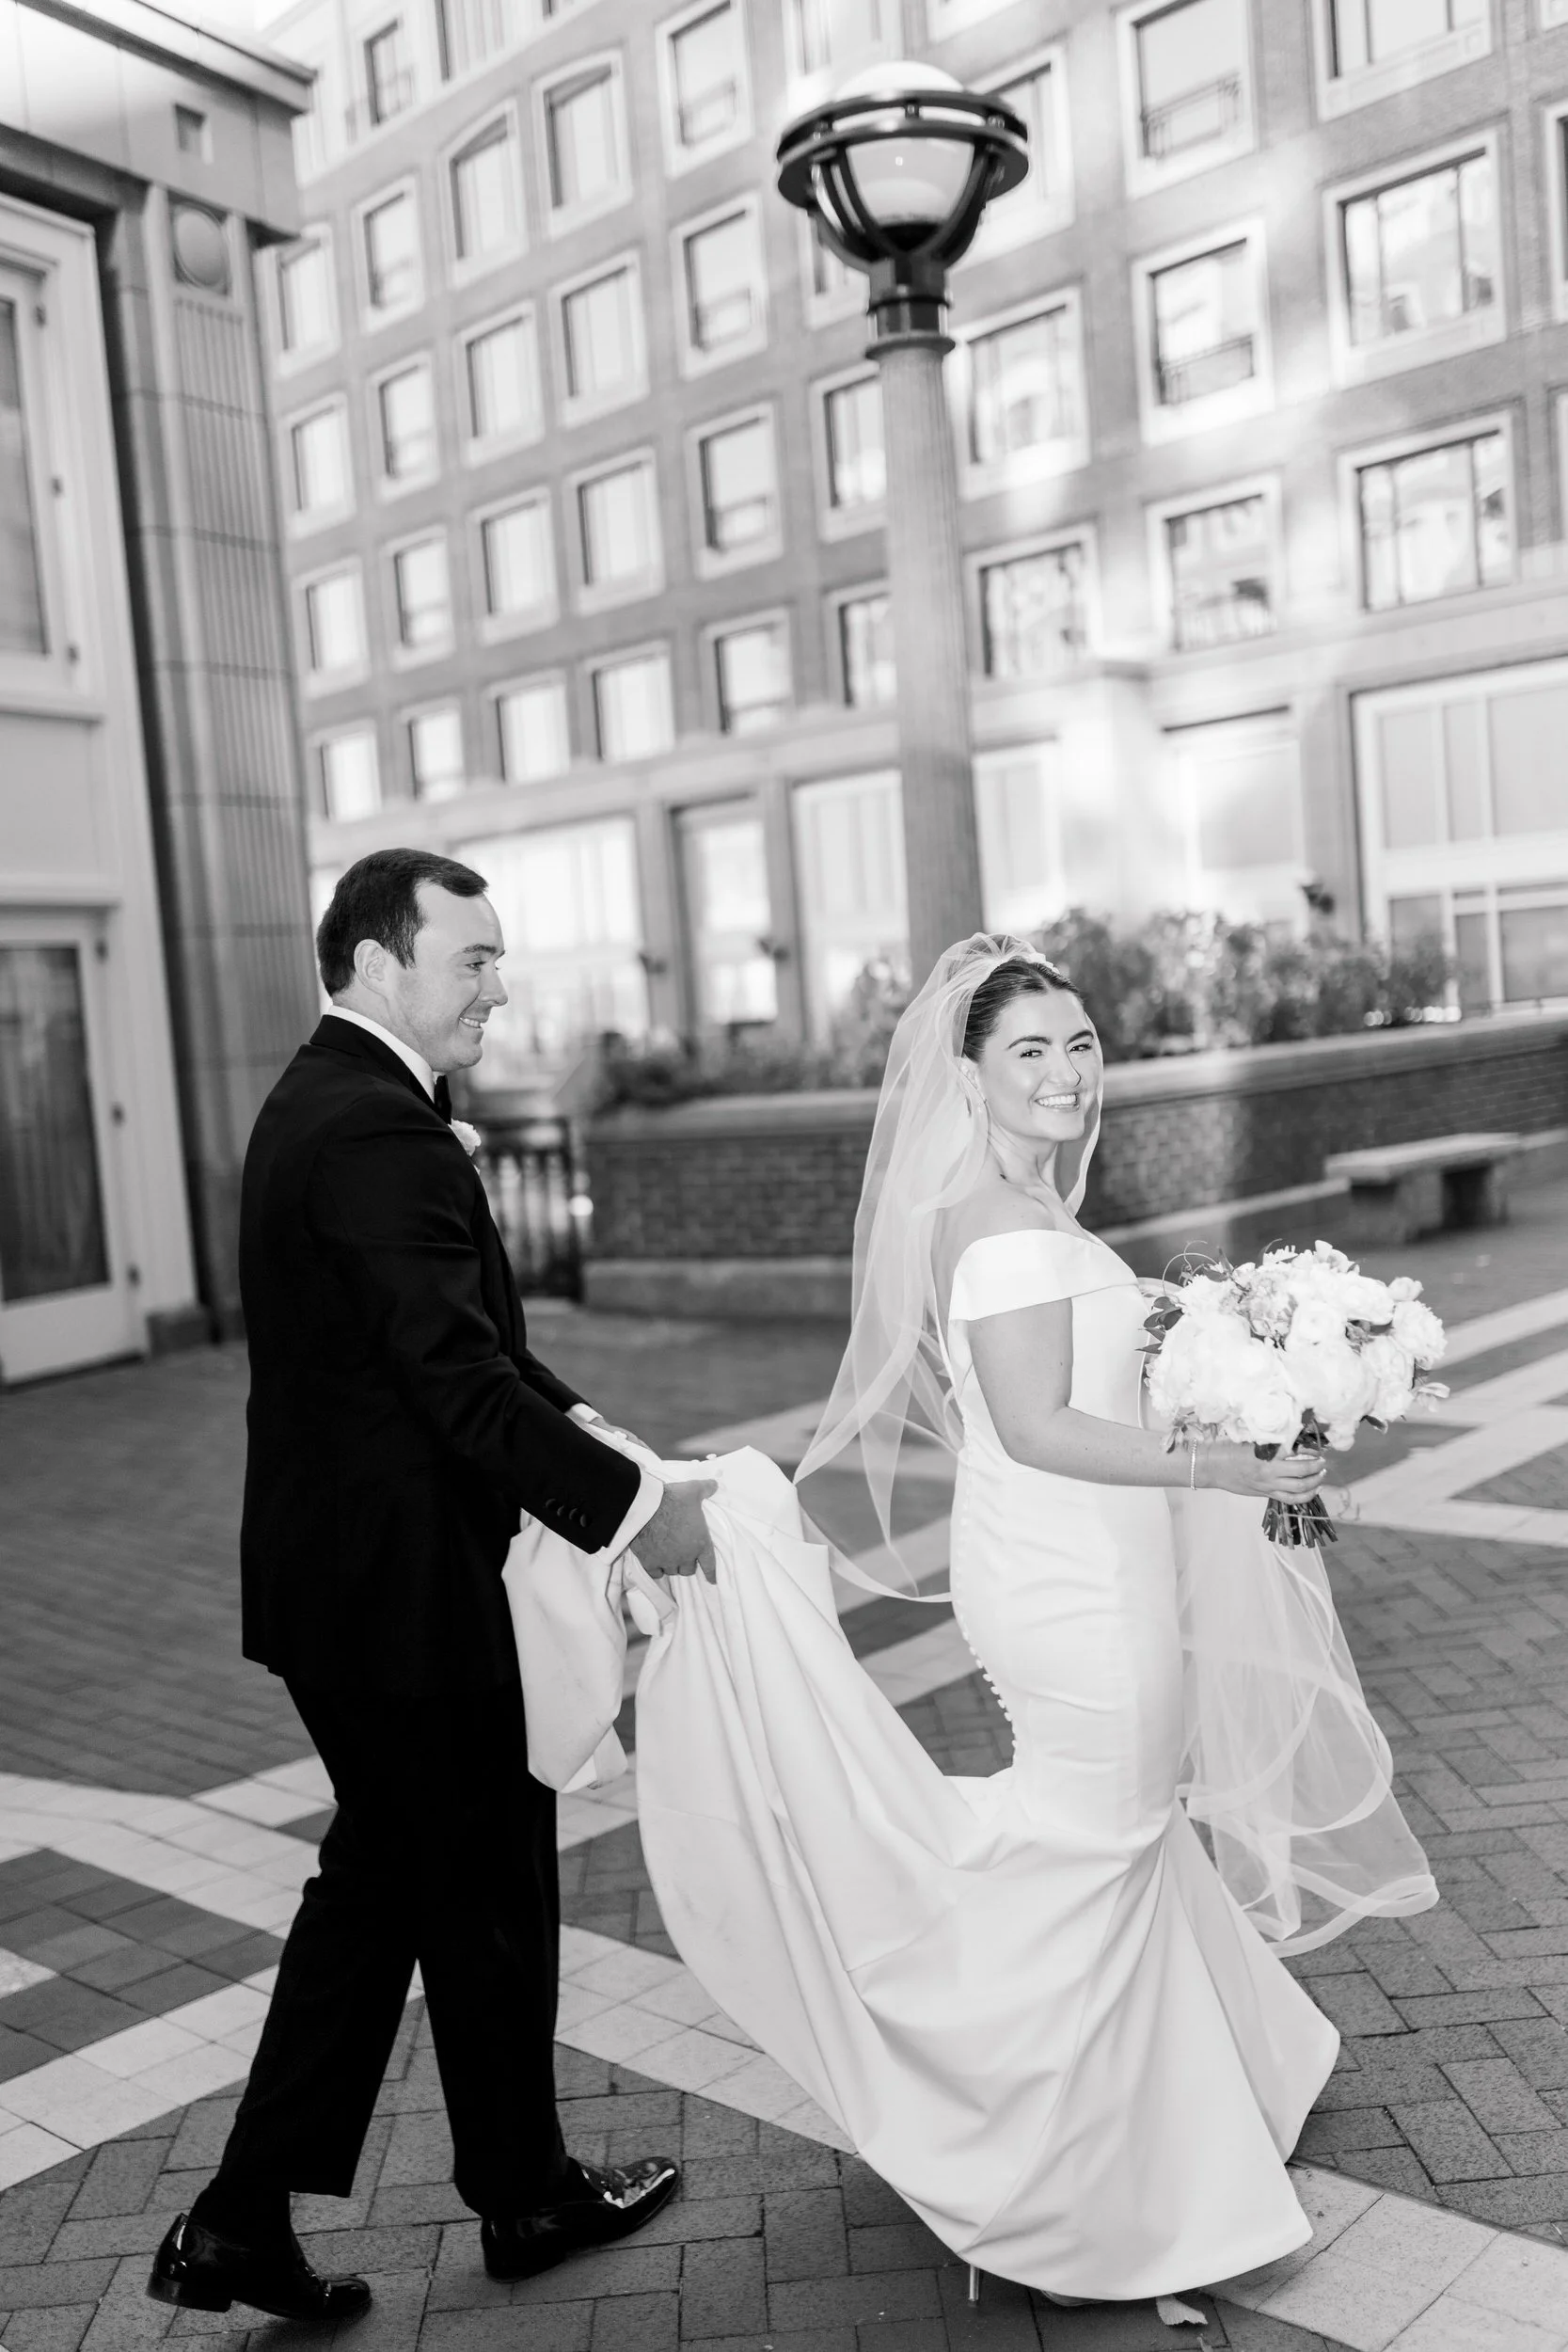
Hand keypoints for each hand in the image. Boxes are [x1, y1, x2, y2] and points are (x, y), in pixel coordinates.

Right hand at [635, 1479, 717, 1583]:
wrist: (646, 1508)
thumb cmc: (673, 1500)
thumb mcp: (693, 1490)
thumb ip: (705, 1489)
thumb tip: (714, 1484)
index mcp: (700, 1543)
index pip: (709, 1565)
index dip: (711, 1573)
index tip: (712, 1580)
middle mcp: (686, 1556)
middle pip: (689, 1569)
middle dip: (687, 1563)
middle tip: (683, 1555)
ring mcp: (667, 1561)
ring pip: (672, 1571)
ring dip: (672, 1566)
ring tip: (668, 1558)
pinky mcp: (650, 1562)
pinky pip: (656, 1573)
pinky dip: (657, 1570)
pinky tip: (655, 1565)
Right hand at [1196, 1442, 1329, 1501]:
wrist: (1211, 1467)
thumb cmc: (1228, 1449)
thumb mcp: (1250, 1439)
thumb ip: (1271, 1441)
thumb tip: (1292, 1437)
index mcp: (1266, 1454)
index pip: (1296, 1450)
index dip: (1310, 1448)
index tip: (1317, 1445)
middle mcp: (1270, 1471)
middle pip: (1303, 1471)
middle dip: (1318, 1465)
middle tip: (1323, 1460)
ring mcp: (1269, 1485)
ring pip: (1300, 1488)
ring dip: (1315, 1481)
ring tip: (1321, 1474)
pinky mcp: (1266, 1493)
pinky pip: (1290, 1499)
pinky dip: (1306, 1496)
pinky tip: (1313, 1490)